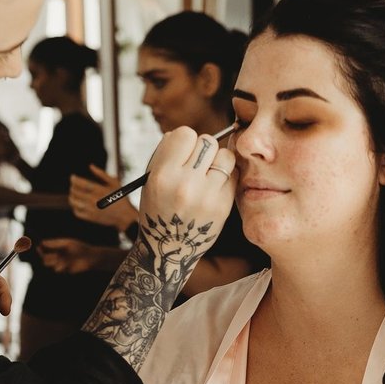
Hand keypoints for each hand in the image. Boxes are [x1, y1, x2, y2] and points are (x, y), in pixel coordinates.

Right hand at [37, 237, 104, 274]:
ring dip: (51, 261)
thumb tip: (42, 242)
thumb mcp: (67, 243)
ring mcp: (60, 263)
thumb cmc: (79, 248)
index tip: (37, 246)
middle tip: (41, 253)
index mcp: (57, 248)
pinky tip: (66, 264)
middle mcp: (57, 256)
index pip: (44, 248)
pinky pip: (56, 269)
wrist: (90, 257)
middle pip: (44, 257)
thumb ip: (55, 243)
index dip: (40, 248)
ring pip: (48, 264)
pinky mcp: (64, 270)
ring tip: (58, 257)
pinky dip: (59, 266)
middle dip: (41, 255)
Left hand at [70, 166, 138, 232]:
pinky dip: (74, 208)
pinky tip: (78, 205)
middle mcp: (93, 199)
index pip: (80, 183)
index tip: (72, 177)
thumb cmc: (120, 197)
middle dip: (72, 187)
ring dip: (71, 197)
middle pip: (75, 192)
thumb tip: (90, 165)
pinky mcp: (91, 218)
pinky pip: (77, 212)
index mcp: (99, 190)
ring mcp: (91, 209)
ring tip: (73, 195)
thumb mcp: (114, 183)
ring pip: (74, 202)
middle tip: (73, 186)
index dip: (74, 179)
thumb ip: (102, 174)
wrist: (125, 216)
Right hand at [136, 129, 235, 269]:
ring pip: (225, 155)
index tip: (182, 153)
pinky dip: (225, 177)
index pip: (185, 134)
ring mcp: (207, 197)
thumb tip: (188, 134)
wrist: (169, 249)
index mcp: (163, 176)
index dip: (185, 141)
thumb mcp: (151, 180)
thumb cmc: (158, 208)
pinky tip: (214, 187)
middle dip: (202, 149)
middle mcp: (185, 185)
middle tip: (196, 163)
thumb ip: (166, 154)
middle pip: (207, 141)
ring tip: (207, 173)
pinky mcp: (223, 206)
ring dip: (218, 160)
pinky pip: (233, 175)